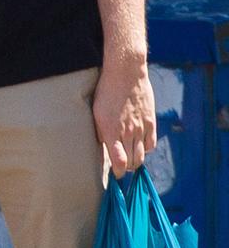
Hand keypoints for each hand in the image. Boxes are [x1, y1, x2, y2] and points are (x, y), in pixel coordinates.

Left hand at [93, 63, 156, 177]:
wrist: (126, 72)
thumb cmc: (106, 90)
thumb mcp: (96, 111)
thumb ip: (100, 132)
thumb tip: (103, 147)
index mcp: (111, 130)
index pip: (118, 162)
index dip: (117, 173)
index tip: (114, 175)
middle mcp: (127, 132)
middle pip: (131, 162)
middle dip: (125, 169)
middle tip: (121, 167)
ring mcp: (141, 128)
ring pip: (142, 156)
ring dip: (135, 161)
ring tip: (129, 159)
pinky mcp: (151, 122)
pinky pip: (151, 144)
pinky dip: (145, 149)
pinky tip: (139, 146)